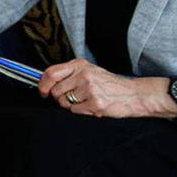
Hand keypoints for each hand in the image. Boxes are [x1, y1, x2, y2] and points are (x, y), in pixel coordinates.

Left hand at [38, 59, 176, 118]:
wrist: (133, 94)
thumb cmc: (109, 84)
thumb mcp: (89, 71)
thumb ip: (69, 74)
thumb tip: (46, 82)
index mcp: (80, 65)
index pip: (51, 73)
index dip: (43, 84)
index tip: (43, 92)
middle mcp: (83, 75)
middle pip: (56, 91)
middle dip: (60, 98)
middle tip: (73, 97)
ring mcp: (89, 89)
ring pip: (64, 102)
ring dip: (71, 105)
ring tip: (85, 100)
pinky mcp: (95, 103)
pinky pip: (75, 111)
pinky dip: (81, 111)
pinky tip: (92, 106)